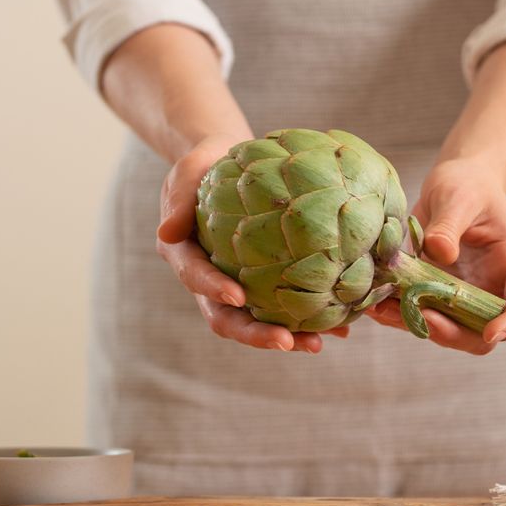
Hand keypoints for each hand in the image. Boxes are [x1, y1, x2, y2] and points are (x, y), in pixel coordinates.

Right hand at [155, 134, 349, 352]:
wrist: (226, 162)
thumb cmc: (204, 166)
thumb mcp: (186, 174)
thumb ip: (178, 201)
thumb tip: (166, 233)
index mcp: (186, 259)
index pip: (196, 280)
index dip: (214, 290)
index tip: (238, 297)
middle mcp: (210, 282)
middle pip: (228, 318)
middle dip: (255, 335)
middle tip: (286, 342)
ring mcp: (238, 286)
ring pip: (259, 321)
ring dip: (287, 336)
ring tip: (319, 343)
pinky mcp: (264, 283)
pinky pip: (285, 306)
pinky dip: (309, 319)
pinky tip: (340, 327)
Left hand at [364, 156, 505, 353]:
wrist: (453, 183)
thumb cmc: (467, 185)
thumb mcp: (459, 197)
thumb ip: (450, 224)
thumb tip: (440, 253)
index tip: (491, 332)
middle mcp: (491, 287)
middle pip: (483, 333)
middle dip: (453, 333)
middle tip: (423, 316)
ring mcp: (462, 295)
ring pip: (447, 330)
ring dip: (416, 326)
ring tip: (382, 311)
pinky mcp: (434, 293)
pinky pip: (418, 314)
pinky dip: (397, 314)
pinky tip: (373, 305)